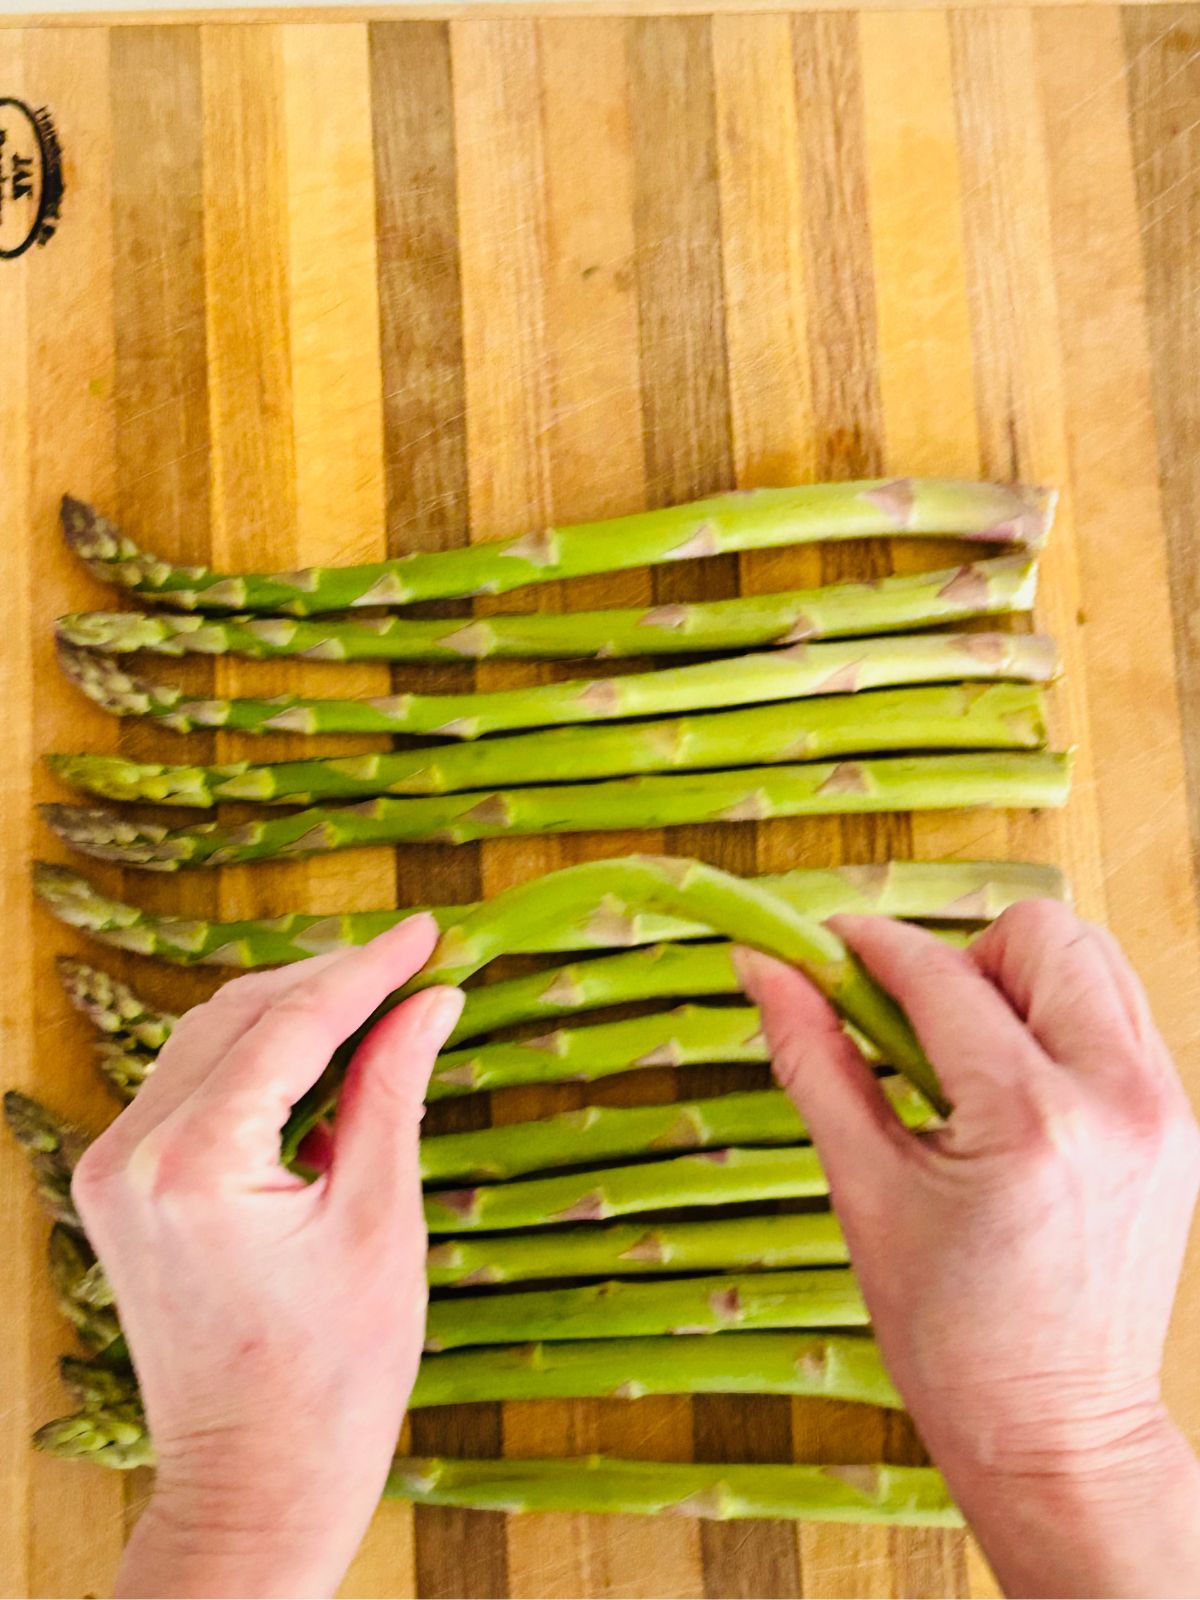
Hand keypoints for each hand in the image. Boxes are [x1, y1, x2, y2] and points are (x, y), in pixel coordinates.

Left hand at [72, 919, 463, 1599]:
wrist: (256, 1482)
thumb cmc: (332, 1375)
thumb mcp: (378, 1219)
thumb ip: (392, 1090)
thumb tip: (428, 1000)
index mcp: (194, 1167)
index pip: (288, 1026)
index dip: (366, 970)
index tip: (425, 933)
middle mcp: (131, 1157)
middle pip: (237, 1017)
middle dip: (328, 981)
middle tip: (411, 962)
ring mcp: (113, 1173)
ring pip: (206, 1041)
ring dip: (289, 1011)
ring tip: (374, 996)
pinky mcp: (119, 1189)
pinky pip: (187, 1085)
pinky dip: (253, 1056)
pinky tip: (316, 1050)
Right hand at [737, 900, 1199, 1597]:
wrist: (1058, 1434)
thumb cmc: (951, 1335)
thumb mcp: (864, 1191)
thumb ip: (814, 1060)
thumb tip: (763, 968)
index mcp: (1029, 1120)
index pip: (941, 975)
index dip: (872, 945)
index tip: (827, 945)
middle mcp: (1116, 1097)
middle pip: (1043, 935)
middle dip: (963, 956)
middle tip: (915, 1021)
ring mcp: (1164, 1110)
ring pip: (1092, 961)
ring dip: (1018, 980)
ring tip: (968, 1055)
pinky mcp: (1179, 1125)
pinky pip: (1120, 1016)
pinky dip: (1059, 1020)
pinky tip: (1012, 1086)